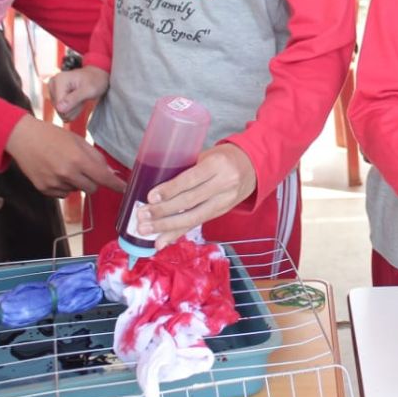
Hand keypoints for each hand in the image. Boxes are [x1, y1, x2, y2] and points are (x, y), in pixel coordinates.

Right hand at [4, 115, 125, 196]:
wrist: (23, 138)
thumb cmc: (53, 136)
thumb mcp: (78, 141)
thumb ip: (95, 157)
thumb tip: (110, 173)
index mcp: (78, 159)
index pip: (103, 178)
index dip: (116, 185)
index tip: (125, 189)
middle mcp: (67, 174)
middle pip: (92, 188)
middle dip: (94, 181)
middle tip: (85, 169)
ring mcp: (54, 183)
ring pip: (77, 191)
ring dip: (77, 182)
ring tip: (64, 166)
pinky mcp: (44, 189)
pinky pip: (63, 194)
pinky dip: (63, 186)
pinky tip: (55, 172)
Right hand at [47, 65, 109, 120]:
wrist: (96, 77)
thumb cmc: (95, 81)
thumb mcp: (89, 90)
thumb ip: (74, 99)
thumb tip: (59, 108)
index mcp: (59, 80)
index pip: (59, 106)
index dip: (73, 107)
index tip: (82, 98)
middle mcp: (52, 84)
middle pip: (59, 110)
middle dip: (73, 108)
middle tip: (82, 98)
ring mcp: (52, 90)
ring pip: (60, 111)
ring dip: (73, 108)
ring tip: (80, 97)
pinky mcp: (54, 95)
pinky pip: (61, 110)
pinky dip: (71, 108)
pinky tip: (76, 99)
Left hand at [137, 144, 257, 248]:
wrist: (255, 165)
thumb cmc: (224, 156)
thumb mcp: (208, 155)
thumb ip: (188, 169)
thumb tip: (156, 187)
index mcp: (217, 164)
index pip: (191, 179)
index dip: (170, 189)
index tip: (150, 197)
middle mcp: (224, 184)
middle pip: (190, 201)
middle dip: (164, 212)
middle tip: (142, 217)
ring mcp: (225, 201)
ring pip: (194, 217)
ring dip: (167, 227)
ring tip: (147, 232)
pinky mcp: (223, 212)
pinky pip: (198, 223)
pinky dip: (178, 233)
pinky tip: (162, 241)